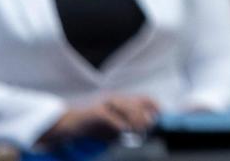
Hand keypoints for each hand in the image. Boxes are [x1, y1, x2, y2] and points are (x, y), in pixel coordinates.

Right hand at [42, 95, 158, 141]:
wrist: (69, 125)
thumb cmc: (92, 127)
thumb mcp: (113, 127)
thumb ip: (126, 127)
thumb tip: (142, 131)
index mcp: (121, 101)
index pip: (143, 98)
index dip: (153, 105)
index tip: (159, 115)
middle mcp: (115, 99)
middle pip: (137, 103)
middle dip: (144, 116)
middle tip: (145, 130)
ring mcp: (105, 104)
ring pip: (126, 108)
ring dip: (135, 120)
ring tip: (137, 131)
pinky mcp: (95, 113)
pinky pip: (111, 117)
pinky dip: (119, 124)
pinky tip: (124, 130)